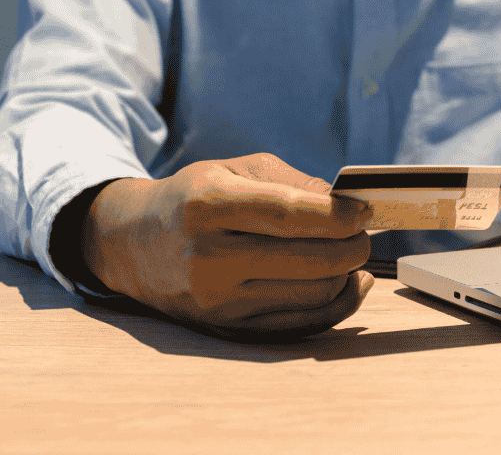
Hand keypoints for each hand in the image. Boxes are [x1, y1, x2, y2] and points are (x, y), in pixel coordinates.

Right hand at [79, 153, 373, 339]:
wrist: (135, 244)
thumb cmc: (195, 198)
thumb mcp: (234, 171)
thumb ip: (294, 183)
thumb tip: (349, 206)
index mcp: (207, 205)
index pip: (288, 215)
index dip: (338, 216)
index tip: (366, 211)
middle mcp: (208, 257)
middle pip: (309, 261)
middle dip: (353, 246)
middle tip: (363, 232)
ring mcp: (217, 300)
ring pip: (313, 295)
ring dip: (346, 273)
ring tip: (348, 252)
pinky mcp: (227, 329)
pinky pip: (302, 324)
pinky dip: (337, 302)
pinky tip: (348, 282)